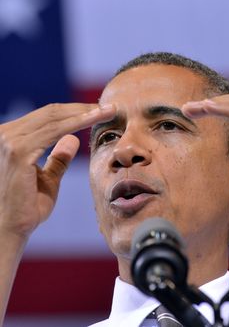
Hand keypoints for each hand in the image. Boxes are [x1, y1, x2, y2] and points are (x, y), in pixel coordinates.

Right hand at [0, 103, 114, 238]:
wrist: (10, 229)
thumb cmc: (27, 207)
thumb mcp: (47, 178)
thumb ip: (58, 158)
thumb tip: (73, 139)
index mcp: (12, 138)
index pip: (47, 118)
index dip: (74, 113)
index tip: (98, 112)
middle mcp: (5, 133)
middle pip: (51, 113)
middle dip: (83, 109)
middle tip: (109, 107)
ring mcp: (8, 140)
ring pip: (55, 118)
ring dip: (85, 113)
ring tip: (108, 110)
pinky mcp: (18, 150)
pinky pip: (54, 131)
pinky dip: (78, 123)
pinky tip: (95, 119)